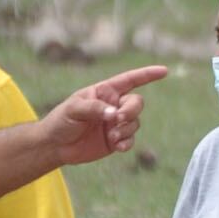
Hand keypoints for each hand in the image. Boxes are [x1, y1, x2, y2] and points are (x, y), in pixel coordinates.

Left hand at [44, 64, 166, 165]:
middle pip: (136, 103)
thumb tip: (115, 114)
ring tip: (111, 136)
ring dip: (126, 129)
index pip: (130, 80)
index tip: (164, 71)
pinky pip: (130, 139)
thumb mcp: (74, 109)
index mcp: (105, 91)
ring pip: (135, 122)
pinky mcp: (116, 140)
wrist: (55, 145)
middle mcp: (114, 105)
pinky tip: (118, 146)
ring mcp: (116, 123)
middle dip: (131, 111)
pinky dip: (127, 142)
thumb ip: (95, 108)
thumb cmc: (61, 120)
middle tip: (118, 119)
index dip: (147, 74)